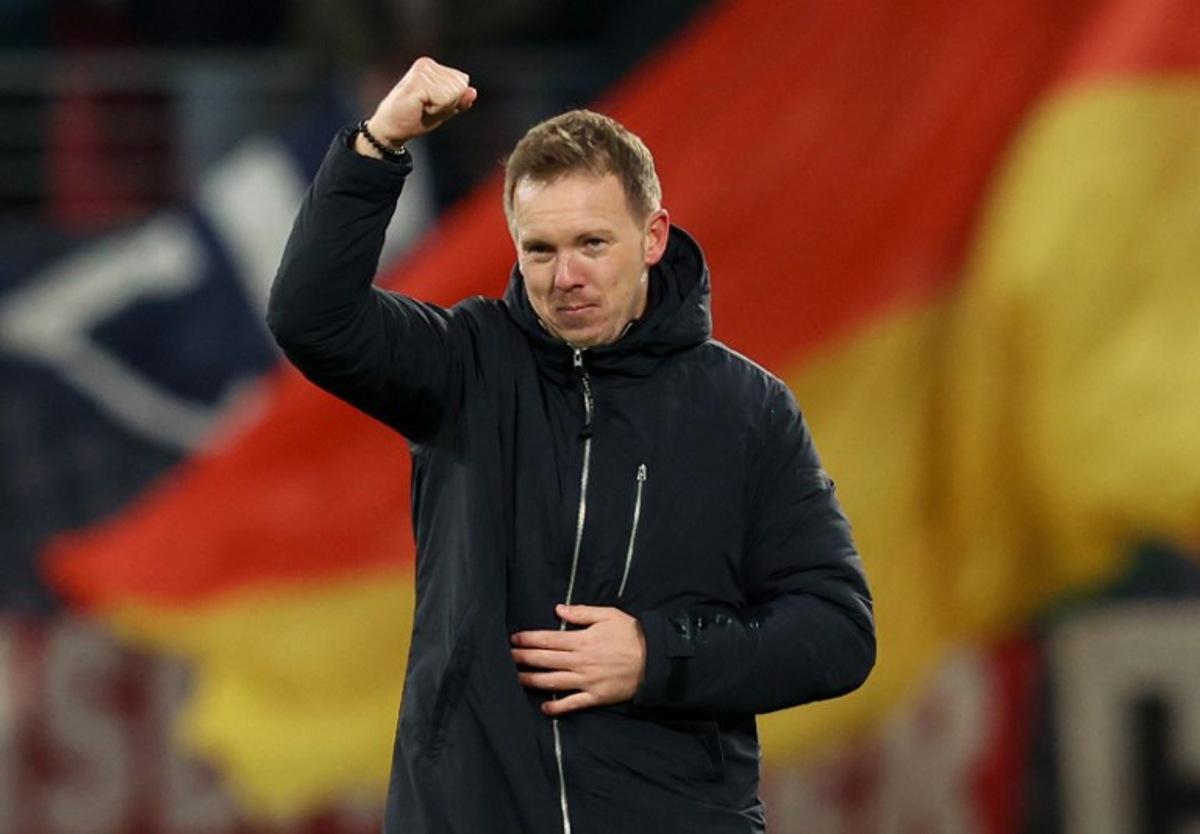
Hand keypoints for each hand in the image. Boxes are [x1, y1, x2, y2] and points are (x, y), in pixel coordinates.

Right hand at [359, 56, 476, 154]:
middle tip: (426, 107)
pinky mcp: (418, 81)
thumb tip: (473, 91)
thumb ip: (459, 101)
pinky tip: (420, 107)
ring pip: (452, 93)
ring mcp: (422, 71)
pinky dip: (435, 110)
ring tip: (422, 107)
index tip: (432, 104)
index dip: (452, 101)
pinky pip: (443, 100)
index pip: (462, 83)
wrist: (391, 129)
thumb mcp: (442, 110)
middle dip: (447, 104)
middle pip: (459, 87)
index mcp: (433, 67)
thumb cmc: (415, 118)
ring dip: (440, 107)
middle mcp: (427, 64)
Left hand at [511, 604, 646, 715]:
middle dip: (523, 658)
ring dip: (532, 680)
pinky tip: (544, 706)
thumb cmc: (632, 634)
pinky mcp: (595, 697)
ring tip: (515, 678)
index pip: (548, 639)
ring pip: (552, 681)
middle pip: (545, 660)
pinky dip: (557, 706)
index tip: (514, 639)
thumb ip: (582, 613)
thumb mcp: (609, 615)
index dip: (529, 639)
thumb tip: (558, 609)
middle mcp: (580, 662)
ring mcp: (586, 681)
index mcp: (582, 640)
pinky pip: (572, 703)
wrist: (655, 660)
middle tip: (506, 657)